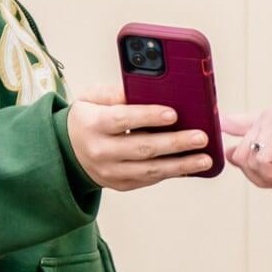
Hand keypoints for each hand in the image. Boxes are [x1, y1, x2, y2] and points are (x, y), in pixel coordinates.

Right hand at [67, 87, 214, 191]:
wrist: (67, 151)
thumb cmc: (87, 118)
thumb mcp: (91, 97)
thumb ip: (115, 92)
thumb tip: (144, 88)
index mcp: (93, 124)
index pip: (122, 119)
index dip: (148, 116)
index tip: (172, 113)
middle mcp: (101, 151)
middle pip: (142, 148)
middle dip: (175, 143)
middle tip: (201, 137)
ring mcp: (110, 172)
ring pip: (150, 170)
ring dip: (181, 165)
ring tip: (205, 159)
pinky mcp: (120, 184)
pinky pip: (149, 180)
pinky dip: (172, 173)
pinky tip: (191, 167)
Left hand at [220, 109, 271, 188]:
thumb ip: (253, 153)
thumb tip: (228, 151)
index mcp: (265, 119)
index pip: (231, 122)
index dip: (219, 123)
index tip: (213, 121)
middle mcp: (269, 116)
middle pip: (238, 154)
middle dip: (257, 176)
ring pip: (248, 160)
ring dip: (268, 179)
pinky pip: (262, 163)